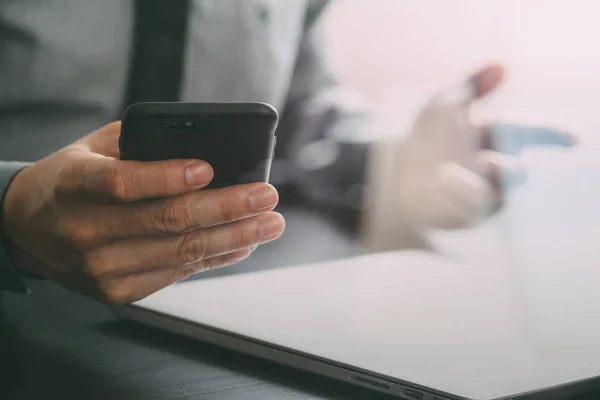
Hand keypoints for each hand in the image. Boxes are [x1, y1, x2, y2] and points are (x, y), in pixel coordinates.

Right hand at [2, 122, 284, 303]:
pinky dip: (215, 258)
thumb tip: (204, 149)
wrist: (27, 229)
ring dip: (235, 237)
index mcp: (73, 185)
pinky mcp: (117, 291)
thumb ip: (139, 145)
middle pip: (167, 221)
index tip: (209, 168)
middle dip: (227, 208)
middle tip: (266, 196)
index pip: (122, 183)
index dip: (168, 177)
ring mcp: (101, 268)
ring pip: (181, 252)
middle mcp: (85, 230)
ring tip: (270, 223)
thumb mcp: (91, 150)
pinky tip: (242, 244)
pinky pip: (177, 274)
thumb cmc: (68, 182)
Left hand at [397, 64, 576, 228]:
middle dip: (506, 166)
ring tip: (444, 174)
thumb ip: (472, 86)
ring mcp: (487, 192)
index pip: (530, 133)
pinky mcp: (470, 214)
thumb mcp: (443, 105)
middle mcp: (498, 165)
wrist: (402, 172)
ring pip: (497, 195)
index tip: (573, 140)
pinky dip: (456, 197)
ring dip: (473, 185)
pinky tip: (436, 184)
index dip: (552, 136)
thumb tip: (502, 65)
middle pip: (518, 171)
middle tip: (484, 160)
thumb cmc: (428, 136)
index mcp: (497, 136)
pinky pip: (472, 210)